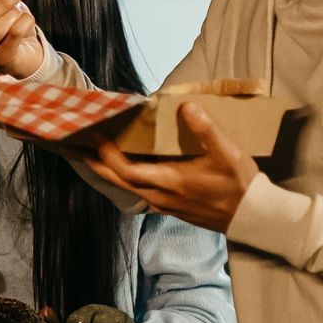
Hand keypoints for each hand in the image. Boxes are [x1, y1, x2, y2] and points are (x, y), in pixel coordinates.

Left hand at [76, 103, 258, 231]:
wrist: (252, 217)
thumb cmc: (240, 185)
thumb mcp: (228, 154)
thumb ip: (205, 130)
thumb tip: (185, 106)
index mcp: (169, 181)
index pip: (126, 168)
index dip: (106, 152)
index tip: (91, 133)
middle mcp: (159, 196)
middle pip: (115, 179)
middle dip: (92, 162)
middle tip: (70, 145)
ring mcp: (163, 204)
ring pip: (123, 187)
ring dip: (104, 170)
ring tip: (87, 154)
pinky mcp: (169, 207)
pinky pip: (136, 192)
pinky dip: (121, 179)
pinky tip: (118, 170)